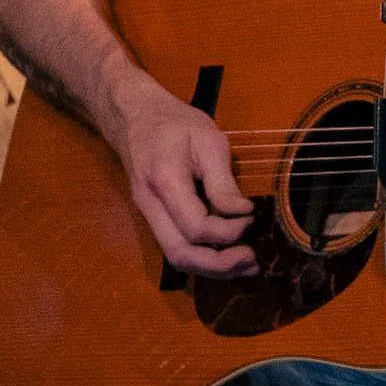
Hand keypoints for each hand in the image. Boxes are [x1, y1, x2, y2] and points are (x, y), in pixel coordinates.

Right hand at [113, 80, 255, 278]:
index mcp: (165, 182)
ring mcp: (148, 215)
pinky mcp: (153, 218)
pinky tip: (226, 253)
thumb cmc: (173, 123)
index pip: (197, 228)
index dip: (229, 231)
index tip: (251, 216)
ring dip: (212, 268)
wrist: (134, 117)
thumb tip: (243, 213)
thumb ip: (223, 181)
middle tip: (252, 260)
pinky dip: (203, 257)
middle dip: (220, 266)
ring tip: (245, 264)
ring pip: (177, 258)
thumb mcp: (207, 139)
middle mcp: (151, 206)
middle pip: (181, 255)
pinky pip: (176, 246)